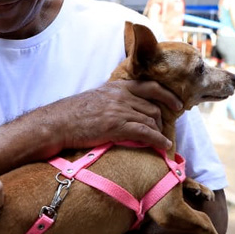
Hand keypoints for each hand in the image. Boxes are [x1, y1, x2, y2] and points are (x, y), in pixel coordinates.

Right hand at [49, 80, 180, 151]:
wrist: (57, 123)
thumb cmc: (71, 113)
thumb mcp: (95, 98)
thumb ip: (112, 99)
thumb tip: (123, 107)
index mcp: (116, 88)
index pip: (150, 87)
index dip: (168, 96)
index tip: (177, 104)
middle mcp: (121, 97)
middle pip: (153, 107)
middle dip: (162, 120)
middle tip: (164, 129)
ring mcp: (120, 111)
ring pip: (151, 121)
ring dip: (159, 132)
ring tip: (161, 141)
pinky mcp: (117, 127)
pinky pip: (146, 133)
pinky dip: (158, 141)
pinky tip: (163, 147)